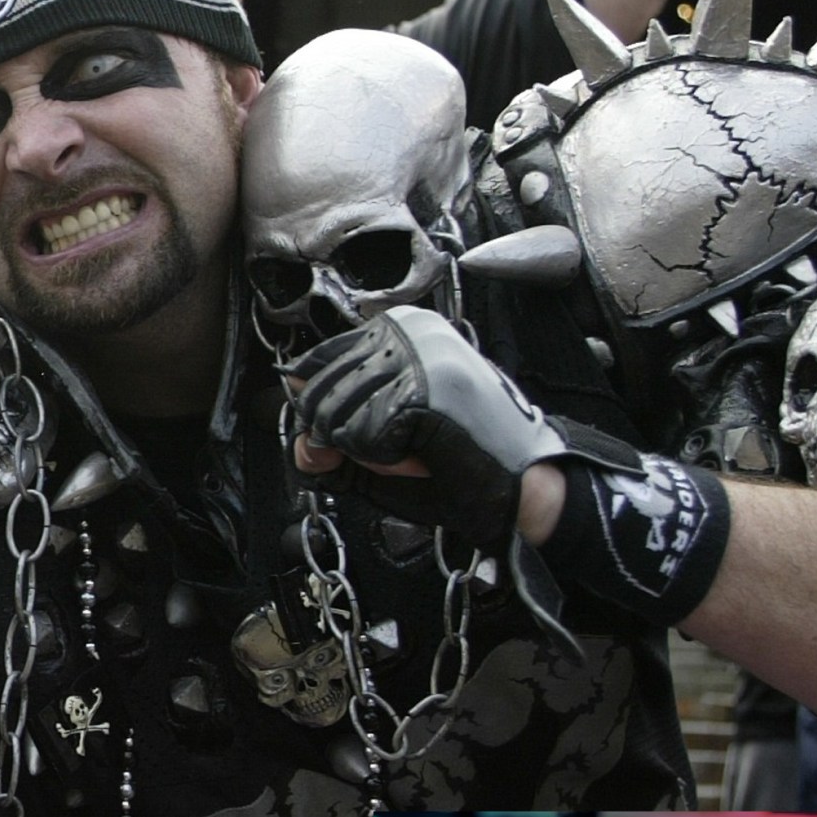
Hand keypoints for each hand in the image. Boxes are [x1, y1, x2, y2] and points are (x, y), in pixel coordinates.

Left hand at [287, 307, 567, 551]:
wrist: (523, 487)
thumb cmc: (460, 463)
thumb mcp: (377, 443)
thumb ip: (328, 432)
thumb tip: (293, 422)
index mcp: (403, 328)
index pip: (315, 363)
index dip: (330, 412)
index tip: (377, 427)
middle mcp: (407, 331)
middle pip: (314, 393)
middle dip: (346, 438)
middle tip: (406, 443)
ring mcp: (414, 357)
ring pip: (332, 419)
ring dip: (369, 453)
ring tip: (421, 446)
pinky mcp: (418, 390)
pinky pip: (357, 440)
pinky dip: (385, 463)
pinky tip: (426, 454)